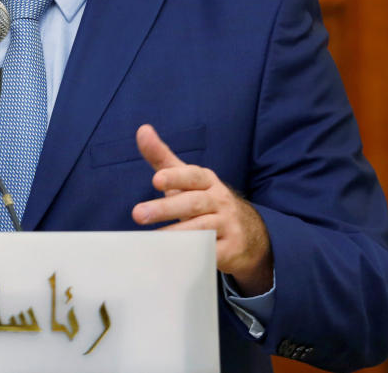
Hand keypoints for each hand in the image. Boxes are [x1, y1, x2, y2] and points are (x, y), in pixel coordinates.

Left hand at [130, 124, 273, 295]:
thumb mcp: (187, 179)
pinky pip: (210, 253)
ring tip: (152, 239)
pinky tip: (173, 257)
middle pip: (193, 203)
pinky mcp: (230, 250)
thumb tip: (142, 130)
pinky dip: (193, 255)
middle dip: (165, 208)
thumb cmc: (206, 202)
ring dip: (176, 234)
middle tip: (138, 214)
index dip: (175, 177)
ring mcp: (227, 226)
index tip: (156, 179)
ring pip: (201, 229)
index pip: (192, 176)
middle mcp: (219, 201)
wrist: (249, 235)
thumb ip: (163, 157)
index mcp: (207, 182)